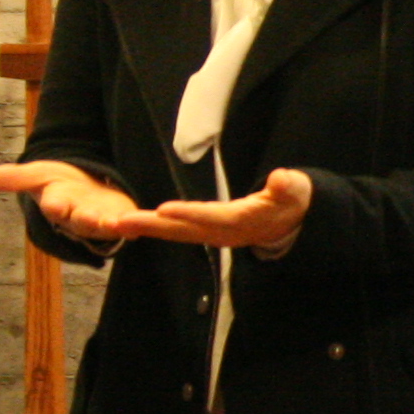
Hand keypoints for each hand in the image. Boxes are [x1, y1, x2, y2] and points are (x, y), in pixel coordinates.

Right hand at [0, 158, 145, 243]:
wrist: (88, 189)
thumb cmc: (62, 185)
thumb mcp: (41, 175)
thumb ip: (18, 178)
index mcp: (58, 203)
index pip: (54, 206)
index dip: (55, 206)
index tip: (54, 205)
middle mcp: (79, 216)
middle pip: (80, 220)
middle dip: (85, 220)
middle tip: (91, 219)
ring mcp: (102, 220)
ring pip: (104, 226)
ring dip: (110, 226)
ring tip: (116, 224)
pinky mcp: (123, 219)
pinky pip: (130, 226)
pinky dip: (135, 226)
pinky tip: (139, 225)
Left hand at [130, 168, 313, 249]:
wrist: (292, 222)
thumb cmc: (292, 201)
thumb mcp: (295, 191)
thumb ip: (288, 186)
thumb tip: (280, 179)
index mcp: (243, 221)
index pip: (213, 217)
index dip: (189, 213)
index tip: (164, 210)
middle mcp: (224, 232)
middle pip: (184, 230)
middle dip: (152, 226)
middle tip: (121, 222)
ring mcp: (214, 234)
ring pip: (176, 233)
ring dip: (147, 228)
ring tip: (117, 223)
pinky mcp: (207, 231)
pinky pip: (177, 231)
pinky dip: (155, 228)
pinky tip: (134, 224)